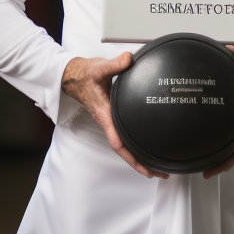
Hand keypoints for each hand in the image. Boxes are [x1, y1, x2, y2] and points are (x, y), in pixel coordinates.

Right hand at [61, 54, 167, 178]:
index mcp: (106, 115)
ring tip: (157, 166)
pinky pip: (125, 135)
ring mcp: (111, 120)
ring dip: (139, 157)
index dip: (132, 157)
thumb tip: (128, 59)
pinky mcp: (113, 116)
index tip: (146, 169)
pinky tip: (146, 146)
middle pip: (125, 150)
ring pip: (125, 145)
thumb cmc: (84, 75)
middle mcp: (109, 121)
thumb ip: (115, 64)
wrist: (73, 75)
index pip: (118, 142)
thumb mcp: (99, 68)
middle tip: (161, 174)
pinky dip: (136, 145)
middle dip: (141, 164)